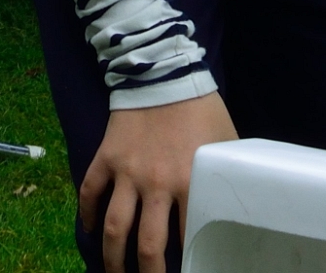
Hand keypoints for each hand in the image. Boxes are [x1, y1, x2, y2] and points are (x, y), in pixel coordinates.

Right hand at [79, 93, 237, 272]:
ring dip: (112, 257)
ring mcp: (126, 172)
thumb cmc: (202, 110)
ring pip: (114, 228)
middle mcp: (156, 184)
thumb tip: (238, 204)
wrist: (165, 72)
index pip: (186, 239)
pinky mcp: (105, 157)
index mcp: (190, 183)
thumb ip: (223, 177)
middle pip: (146, 246)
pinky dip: (87, 215)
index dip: (185, 265)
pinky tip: (90, 232)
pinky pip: (89, 193)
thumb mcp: (224, 145)